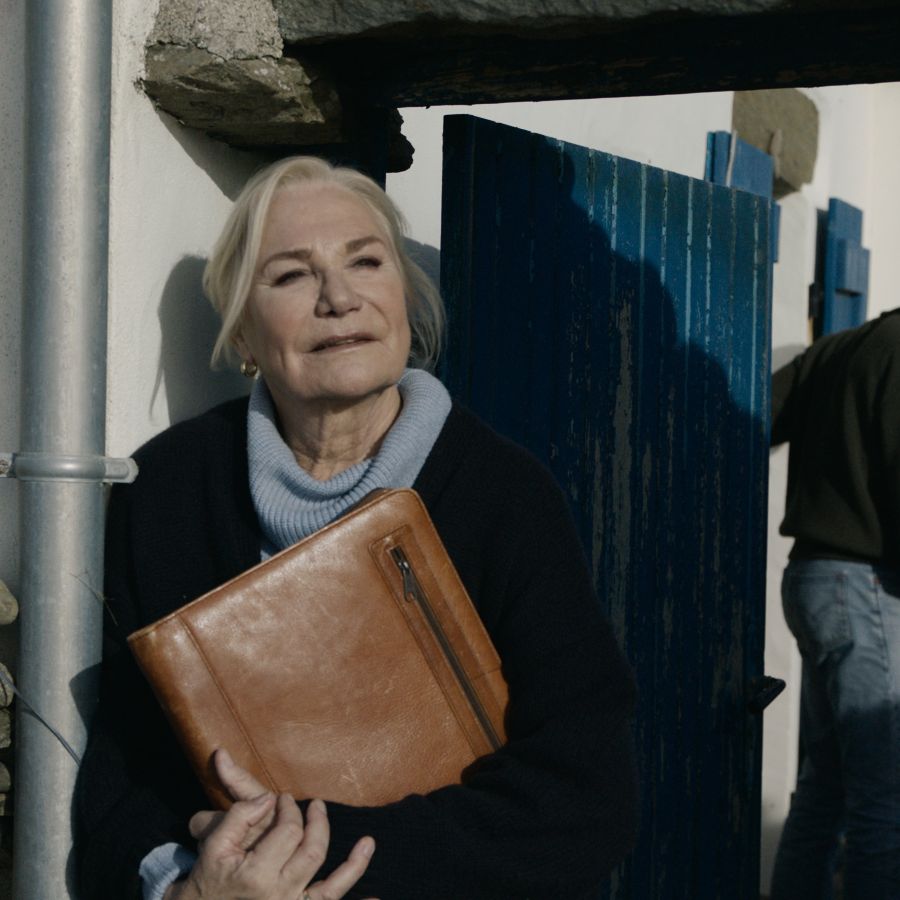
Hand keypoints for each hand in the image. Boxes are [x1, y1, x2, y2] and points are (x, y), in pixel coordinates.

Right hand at [176, 749, 375, 899]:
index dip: (287, 809)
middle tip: (315, 805)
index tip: (281, 798)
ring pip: (331, 886)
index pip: (288, 830)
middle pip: (311, 851)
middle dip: (316, 824)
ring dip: (353, 864)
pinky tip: (376, 899)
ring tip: (367, 841)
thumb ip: (239, 813)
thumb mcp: (214, 842)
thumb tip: (266, 794)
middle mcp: (278, 893)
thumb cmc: (208, 877)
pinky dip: (349, 892)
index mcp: (256, 873)